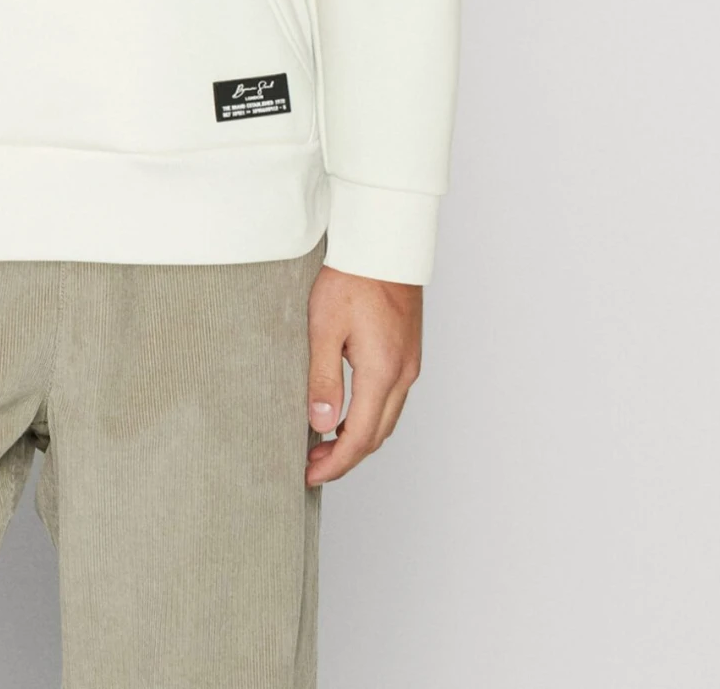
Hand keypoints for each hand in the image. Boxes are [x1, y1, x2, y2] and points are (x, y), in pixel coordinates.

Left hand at [304, 264, 421, 485]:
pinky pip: (392, 398)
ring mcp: (410, 363)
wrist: (384, 243)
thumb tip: (321, 423)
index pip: (360, 438)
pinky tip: (348, 411)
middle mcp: (403, 374)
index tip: (310, 475)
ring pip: (387, 419)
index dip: (335, 464)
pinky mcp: (408, 351)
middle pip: (377, 435)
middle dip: (345, 457)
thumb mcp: (324, 327)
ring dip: (359, 438)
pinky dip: (371, 415)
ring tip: (325, 443)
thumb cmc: (351, 278)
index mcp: (382, 372)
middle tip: (312, 464)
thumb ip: (323, 378)